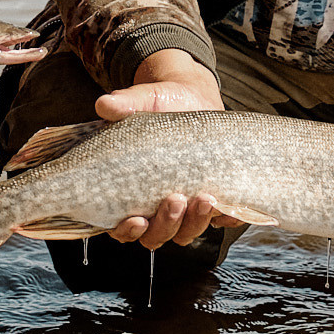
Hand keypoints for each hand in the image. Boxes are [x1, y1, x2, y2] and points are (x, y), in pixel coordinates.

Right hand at [93, 51, 241, 248]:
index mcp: (129, 192)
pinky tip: (228, 207)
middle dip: (166, 224)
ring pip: (186, 232)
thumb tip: (105, 104)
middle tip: (176, 200)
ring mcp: (184, 206)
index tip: (137, 219)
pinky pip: (220, 220)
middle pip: (156, 235)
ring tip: (205, 199)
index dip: (127, 231)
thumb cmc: (159, 104)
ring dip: (195, 223)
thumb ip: (125, 104)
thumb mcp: (144, 100)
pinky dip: (225, 219)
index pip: (121, 227)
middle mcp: (154, 206)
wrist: (192, 98)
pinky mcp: (211, 199)